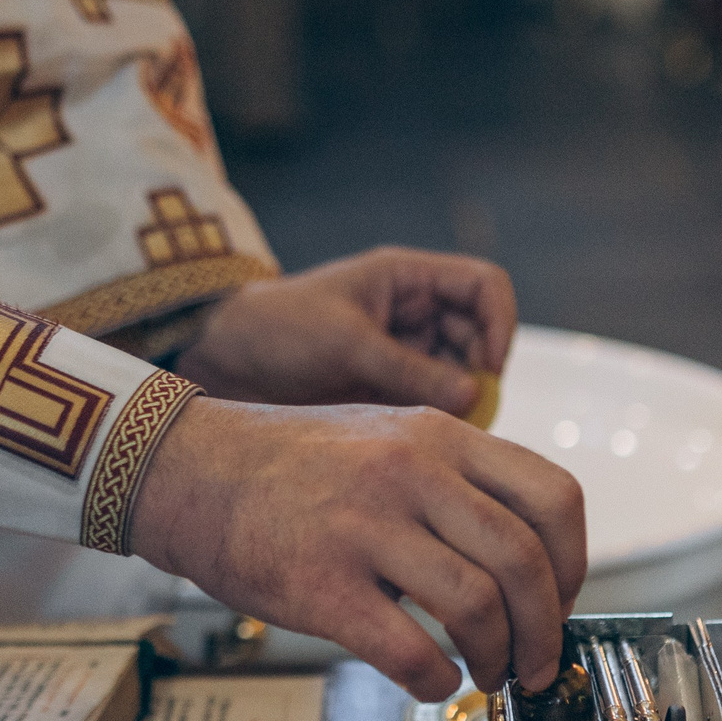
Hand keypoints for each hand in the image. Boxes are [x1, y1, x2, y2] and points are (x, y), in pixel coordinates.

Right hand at [129, 398, 587, 700]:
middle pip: (524, 562)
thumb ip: (455, 479)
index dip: (574, 563)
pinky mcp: (321, 585)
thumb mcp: (387, 435)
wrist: (190, 471)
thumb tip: (525, 560)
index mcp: (440, 436)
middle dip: (545, 630)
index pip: (553, 497)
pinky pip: (411, 650)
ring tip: (484, 674)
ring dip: (496, 658)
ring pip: (478, 607)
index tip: (561, 600)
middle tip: (535, 664)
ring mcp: (365, 528)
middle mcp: (412, 474)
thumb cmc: (290, 466)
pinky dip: (437, 680)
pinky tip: (431, 681)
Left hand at [173, 247, 515, 413]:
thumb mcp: (346, 344)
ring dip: (460, 402)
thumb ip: (410, 369)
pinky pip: (431, 405)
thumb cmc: (278, 330)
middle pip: (479, 336)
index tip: (487, 367)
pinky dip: (436, 422)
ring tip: (441, 429)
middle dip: (480, 372)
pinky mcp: (386, 390)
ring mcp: (402, 353)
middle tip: (468, 412)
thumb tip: (474, 394)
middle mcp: (413, 313)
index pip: (484, 286)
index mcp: (406, 279)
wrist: (222, 360)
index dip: (499, 323)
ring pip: (460, 375)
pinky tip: (421, 442)